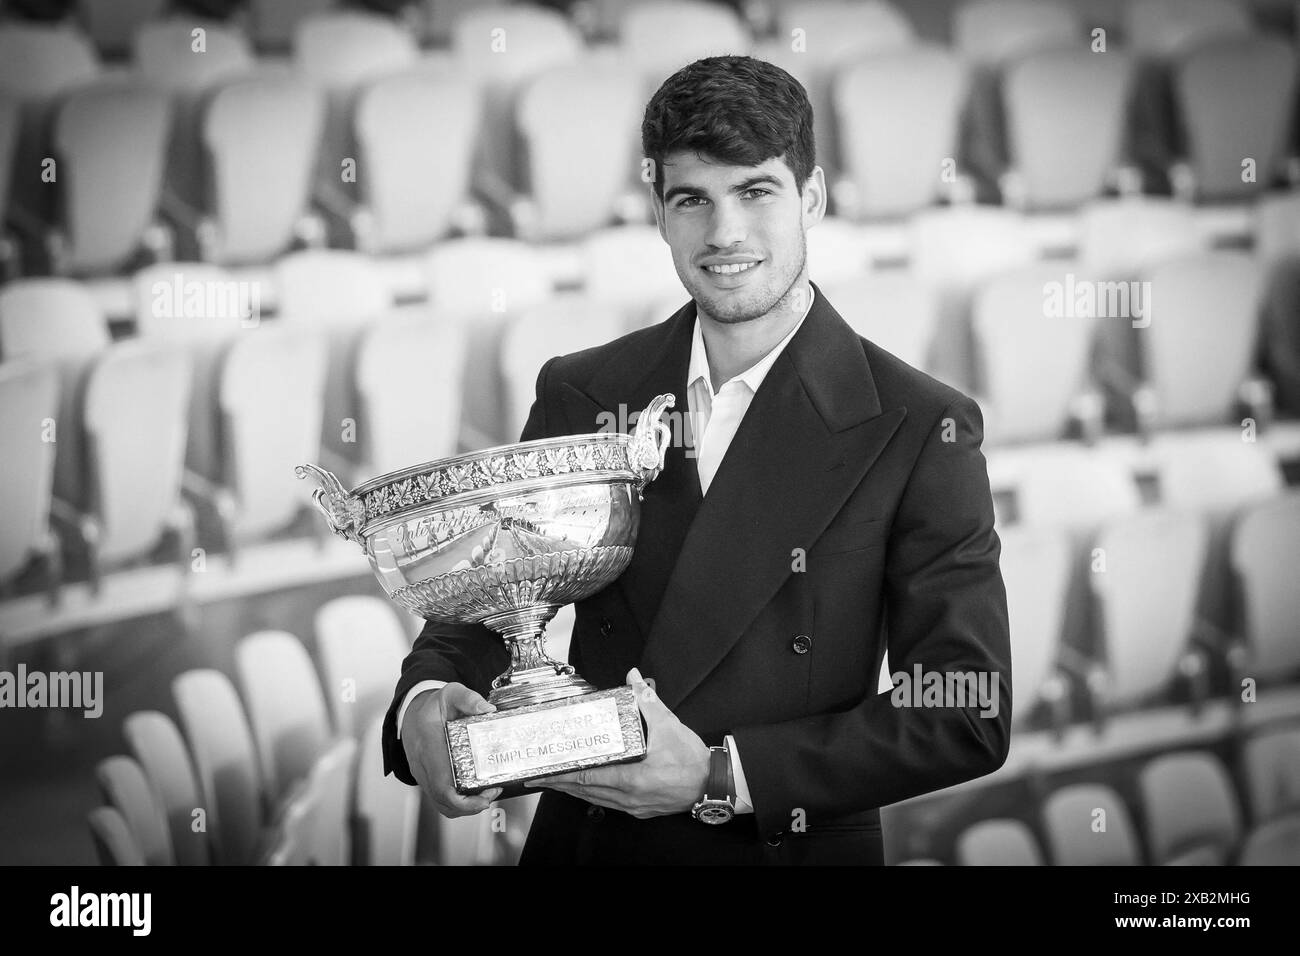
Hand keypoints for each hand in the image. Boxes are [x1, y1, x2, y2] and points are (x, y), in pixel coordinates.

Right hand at [402, 682, 502, 816]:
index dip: (462, 799)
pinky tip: (474, 795)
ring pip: (441, 804)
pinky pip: (439, 800)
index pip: (441, 783)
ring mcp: (422, 774)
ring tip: (487, 794)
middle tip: (492, 792)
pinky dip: (458, 804)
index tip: (484, 797)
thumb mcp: (450, 694)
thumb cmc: (432, 706)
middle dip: (470, 805)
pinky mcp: (425, 779)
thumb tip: (488, 710)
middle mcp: (422, 763)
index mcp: (428, 744)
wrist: (410, 713)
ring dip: (465, 807)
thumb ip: (469, 699)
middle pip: (443, 799)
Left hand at [524, 668, 709, 818]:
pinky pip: (609, 803)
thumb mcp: (669, 725)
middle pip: (586, 793)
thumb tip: (634, 678)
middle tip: (540, 776)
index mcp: (633, 780)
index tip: (543, 773)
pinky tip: (588, 787)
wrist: (714, 784)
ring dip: (576, 791)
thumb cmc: (693, 761)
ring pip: (596, 800)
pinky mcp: (641, 809)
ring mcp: (634, 806)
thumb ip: (647, 700)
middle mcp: (630, 798)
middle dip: (561, 784)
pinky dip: (594, 794)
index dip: (562, 776)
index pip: (588, 779)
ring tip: (557, 780)